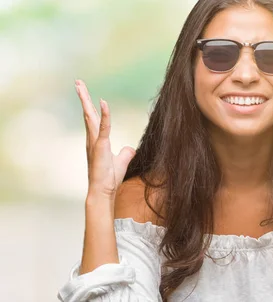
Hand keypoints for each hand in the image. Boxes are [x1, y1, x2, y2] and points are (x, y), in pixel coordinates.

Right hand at [76, 80, 135, 199]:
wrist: (103, 192)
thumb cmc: (109, 178)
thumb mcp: (121, 162)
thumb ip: (126, 153)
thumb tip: (130, 148)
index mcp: (97, 141)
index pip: (93, 119)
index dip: (90, 105)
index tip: (86, 92)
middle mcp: (92, 139)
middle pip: (87, 114)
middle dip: (83, 97)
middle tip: (78, 82)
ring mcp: (95, 143)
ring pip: (90, 117)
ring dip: (86, 101)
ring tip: (80, 86)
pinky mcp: (100, 147)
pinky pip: (104, 127)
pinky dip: (105, 115)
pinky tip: (104, 103)